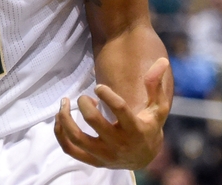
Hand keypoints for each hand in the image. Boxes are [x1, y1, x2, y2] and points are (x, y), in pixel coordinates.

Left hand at [54, 57, 170, 169]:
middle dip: (84, 104)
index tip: (98, 87)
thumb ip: (156, 85)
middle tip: (85, 97)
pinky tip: (59, 117)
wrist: (143, 157)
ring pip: (77, 138)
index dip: (107, 94)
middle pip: (94, 122)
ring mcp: (104, 155)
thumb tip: (162, 61)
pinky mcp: (92, 161)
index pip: (120, 109)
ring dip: (65, 117)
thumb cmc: (149, 126)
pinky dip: (60, 133)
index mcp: (136, 129)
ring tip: (64, 102)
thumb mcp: (158, 108)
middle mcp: (119, 144)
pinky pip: (70, 149)